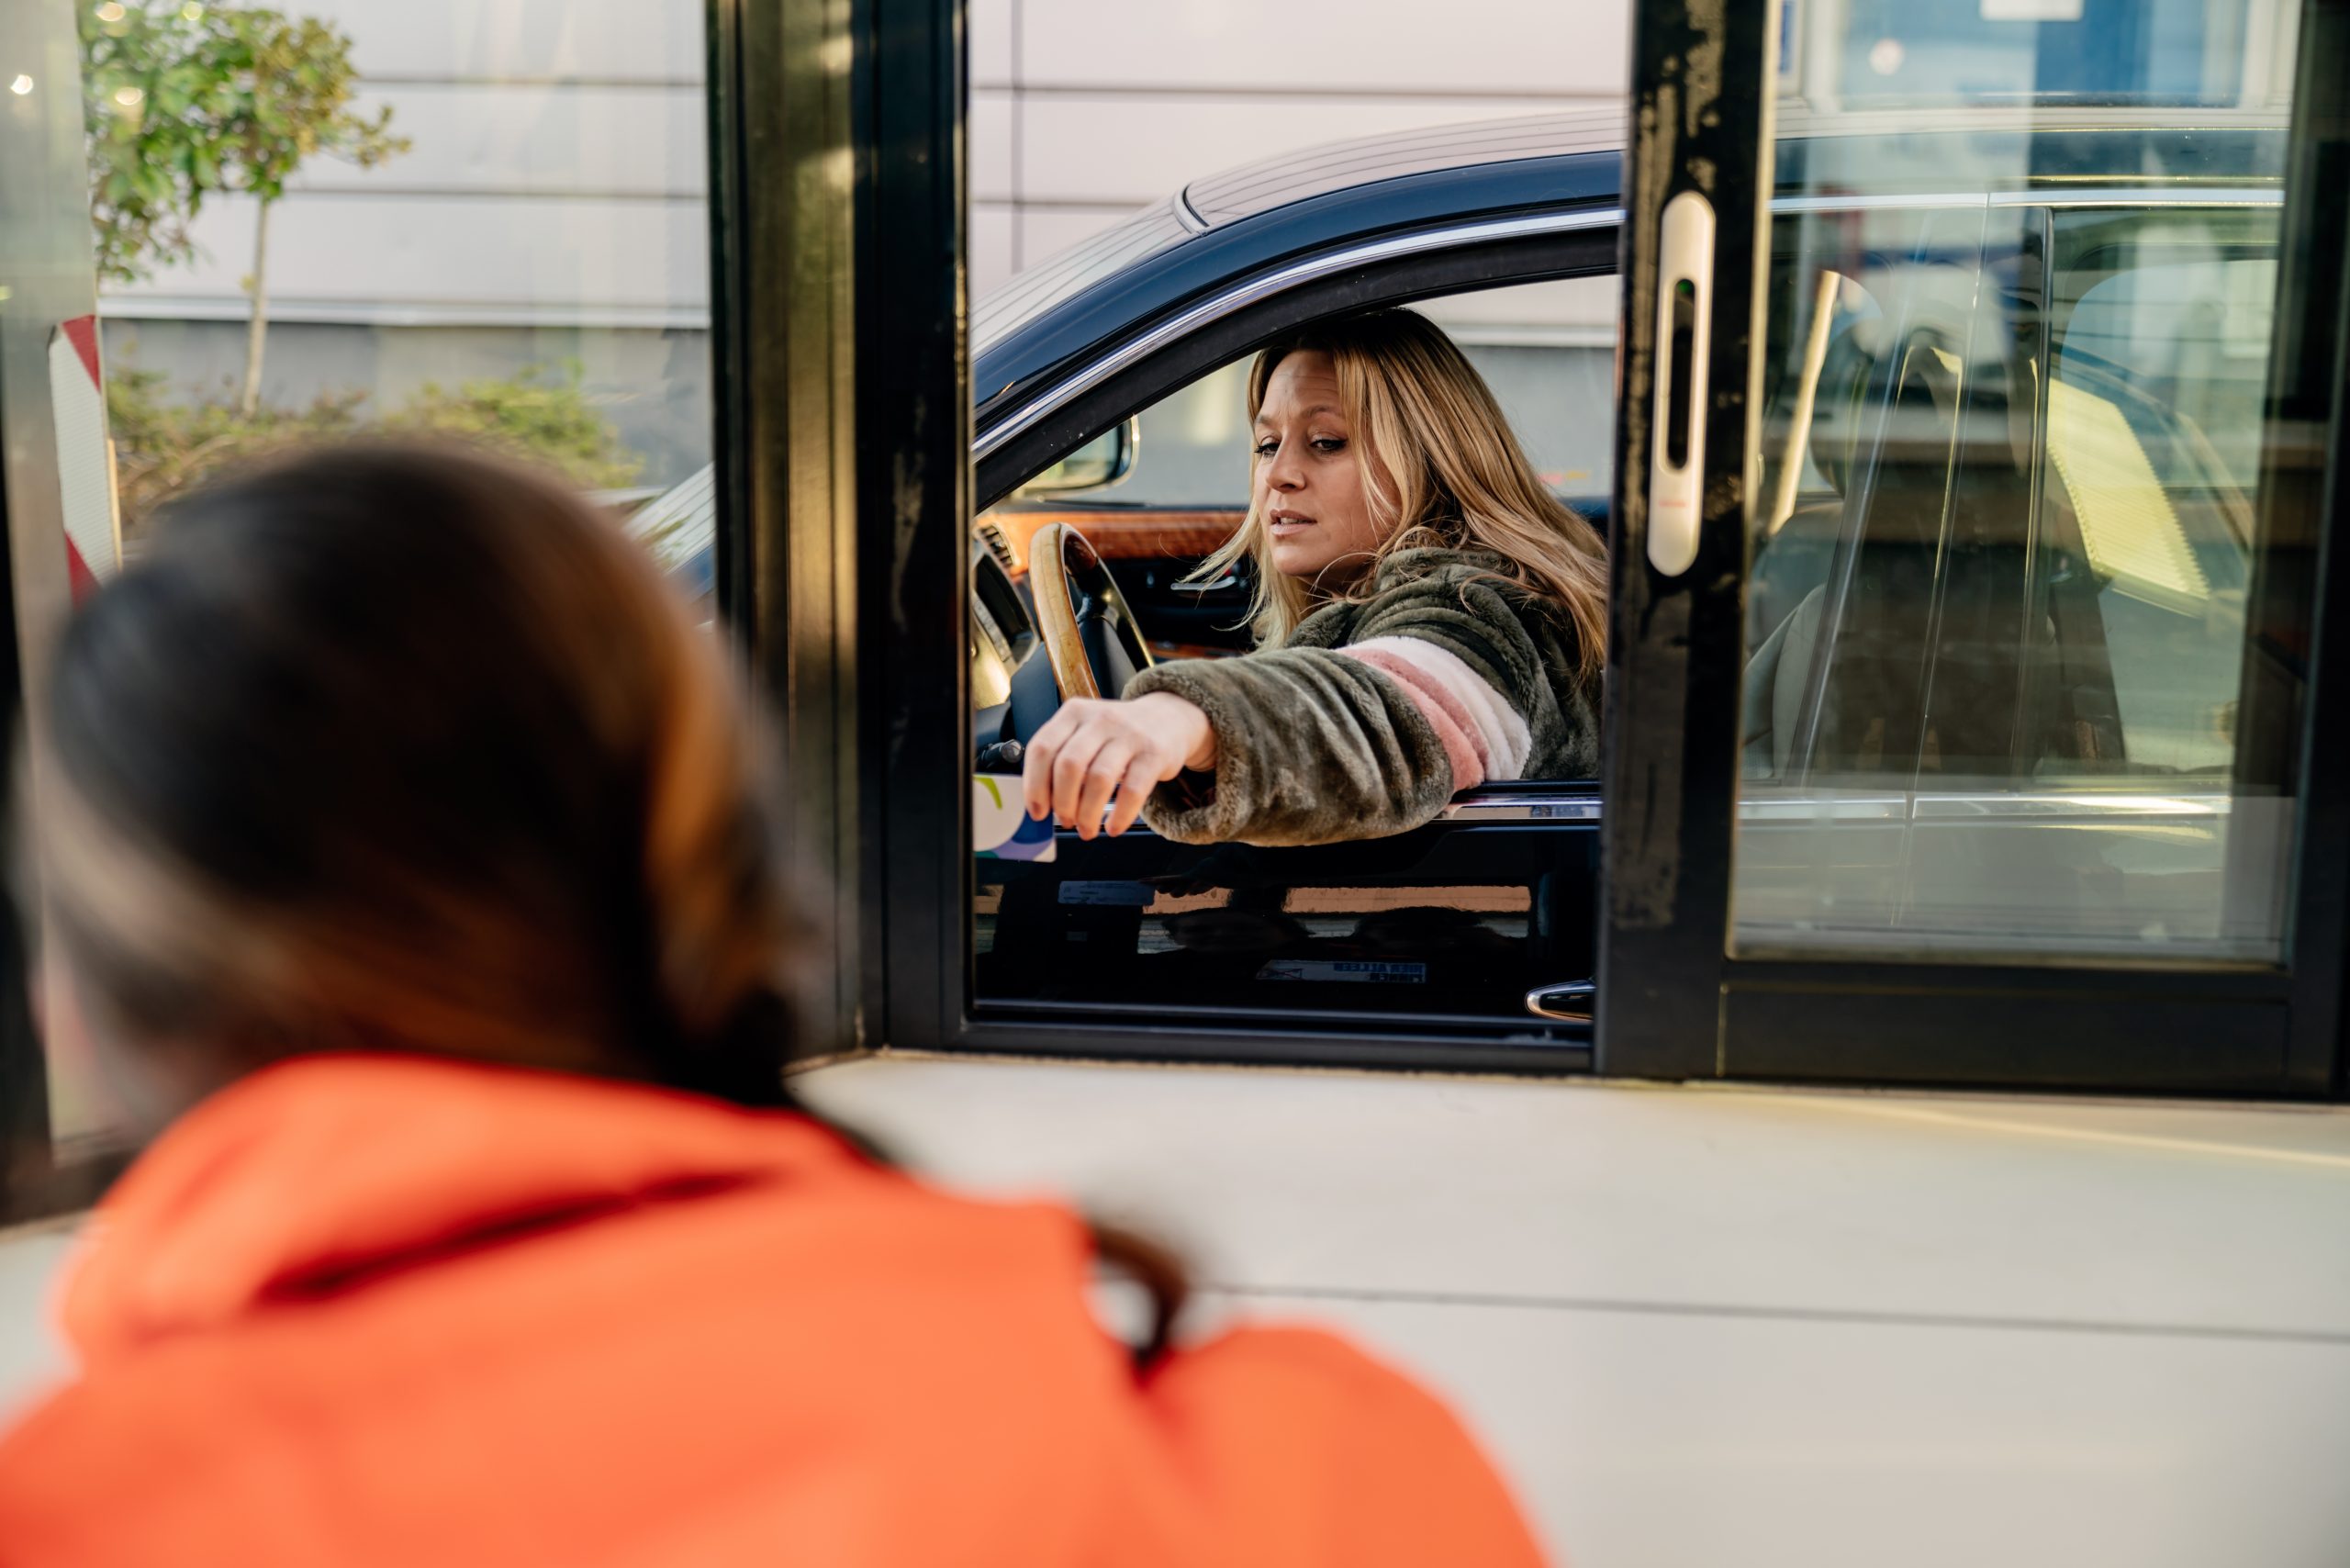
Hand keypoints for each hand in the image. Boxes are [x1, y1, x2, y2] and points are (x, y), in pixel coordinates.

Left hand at [1022, 691, 1215, 839]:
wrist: (1168, 719)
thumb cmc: (1117, 735)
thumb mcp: (1085, 733)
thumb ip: (1061, 760)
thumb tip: (1042, 806)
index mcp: (1073, 713)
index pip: (1043, 748)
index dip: (1035, 785)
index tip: (1037, 811)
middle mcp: (1099, 719)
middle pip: (1069, 766)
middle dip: (1062, 803)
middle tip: (1065, 821)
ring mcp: (1128, 735)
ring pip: (1099, 779)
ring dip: (1088, 814)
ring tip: (1087, 829)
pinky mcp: (1153, 753)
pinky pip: (1133, 790)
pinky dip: (1120, 815)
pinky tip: (1113, 827)